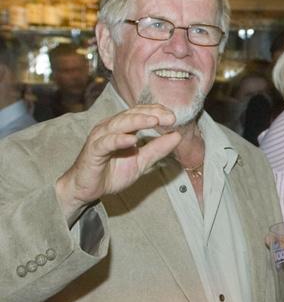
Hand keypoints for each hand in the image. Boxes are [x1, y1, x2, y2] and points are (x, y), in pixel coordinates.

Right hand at [55, 105, 180, 223]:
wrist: (87, 189)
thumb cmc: (111, 173)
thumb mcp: (141, 161)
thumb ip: (157, 149)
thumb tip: (177, 136)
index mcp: (122, 128)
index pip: (141, 113)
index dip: (157, 112)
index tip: (175, 116)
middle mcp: (110, 128)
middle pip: (132, 114)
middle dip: (152, 114)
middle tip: (170, 117)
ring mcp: (100, 138)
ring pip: (119, 124)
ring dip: (137, 121)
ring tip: (154, 121)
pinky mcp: (93, 151)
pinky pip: (105, 143)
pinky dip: (118, 140)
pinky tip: (131, 140)